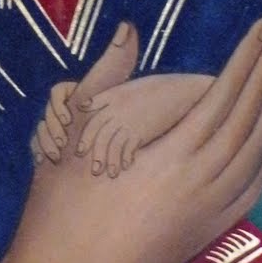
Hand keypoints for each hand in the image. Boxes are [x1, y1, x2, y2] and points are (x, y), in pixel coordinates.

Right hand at [0, 19, 261, 262]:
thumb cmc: (58, 209)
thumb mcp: (69, 137)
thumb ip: (104, 80)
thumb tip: (129, 31)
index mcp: (170, 157)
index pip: (223, 97)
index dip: (247, 60)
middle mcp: (201, 184)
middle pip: (248, 121)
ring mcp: (209, 212)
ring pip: (257, 155)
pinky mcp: (207, 233)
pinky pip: (252, 190)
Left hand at [75, 73, 209, 177]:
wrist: (180, 91)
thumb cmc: (158, 90)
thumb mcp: (132, 88)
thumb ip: (112, 98)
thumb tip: (96, 109)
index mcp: (112, 97)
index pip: (91, 118)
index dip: (85, 136)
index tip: (81, 150)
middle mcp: (116, 109)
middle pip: (96, 133)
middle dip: (93, 151)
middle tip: (93, 168)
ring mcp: (127, 120)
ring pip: (110, 144)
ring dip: (108, 161)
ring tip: (109, 174)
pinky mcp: (140, 130)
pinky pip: (127, 149)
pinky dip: (124, 160)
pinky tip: (126, 168)